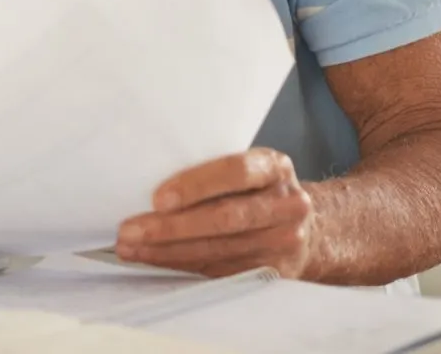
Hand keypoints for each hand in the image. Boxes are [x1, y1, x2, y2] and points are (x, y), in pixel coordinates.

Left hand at [115, 148, 315, 278]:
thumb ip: (213, 169)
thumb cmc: (259, 190)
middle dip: (171, 227)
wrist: (311, 226)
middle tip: (129, 230)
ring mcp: (284, 242)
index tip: (158, 198)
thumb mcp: (249, 167)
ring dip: (168, 251)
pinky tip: (155, 259)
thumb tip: (145, 179)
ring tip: (131, 248)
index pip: (237, 172)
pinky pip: (221, 271)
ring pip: (219, 250)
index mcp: (275, 167)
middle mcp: (287, 205)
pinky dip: (182, 265)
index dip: (196, 185)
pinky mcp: (275, 272)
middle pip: (225, 218)